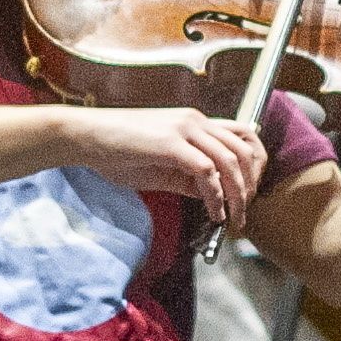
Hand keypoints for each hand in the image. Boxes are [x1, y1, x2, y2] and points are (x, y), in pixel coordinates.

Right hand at [63, 105, 268, 226]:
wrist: (85, 136)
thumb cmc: (116, 150)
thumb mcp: (161, 165)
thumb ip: (189, 176)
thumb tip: (213, 194)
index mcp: (195, 122)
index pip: (243, 136)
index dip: (255, 165)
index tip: (249, 192)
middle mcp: (195, 121)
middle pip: (244, 149)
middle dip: (251, 185)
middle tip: (244, 211)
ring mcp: (184, 129)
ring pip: (230, 161)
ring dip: (237, 195)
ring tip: (232, 219)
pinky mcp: (170, 144)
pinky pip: (206, 172)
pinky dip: (215, 196)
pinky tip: (213, 212)